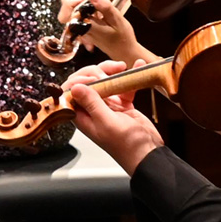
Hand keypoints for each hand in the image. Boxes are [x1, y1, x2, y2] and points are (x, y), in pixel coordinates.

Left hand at [66, 57, 162, 174]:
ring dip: (112, 71)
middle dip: (96, 72)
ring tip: (122, 67)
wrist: (150, 155)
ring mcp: (107, 106)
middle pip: (86, 83)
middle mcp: (92, 109)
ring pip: (104, 81)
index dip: (79, 80)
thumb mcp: (107, 123)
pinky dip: (129, 77)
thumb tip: (75, 87)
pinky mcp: (122, 104)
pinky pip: (122, 87)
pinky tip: (137, 67)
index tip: (94, 78)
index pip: (70, 91)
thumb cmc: (128, 146)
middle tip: (110, 72)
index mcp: (82, 115)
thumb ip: (92, 104)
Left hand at [68, 0, 148, 62]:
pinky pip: (78, 6)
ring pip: (71, 3)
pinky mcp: (81, 21)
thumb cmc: (122, 38)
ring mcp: (77, 24)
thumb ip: (104, 8)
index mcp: (83, 25)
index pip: (69, 5)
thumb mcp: (118, 21)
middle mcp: (76, 25)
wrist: (123, 51)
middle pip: (67, 2)